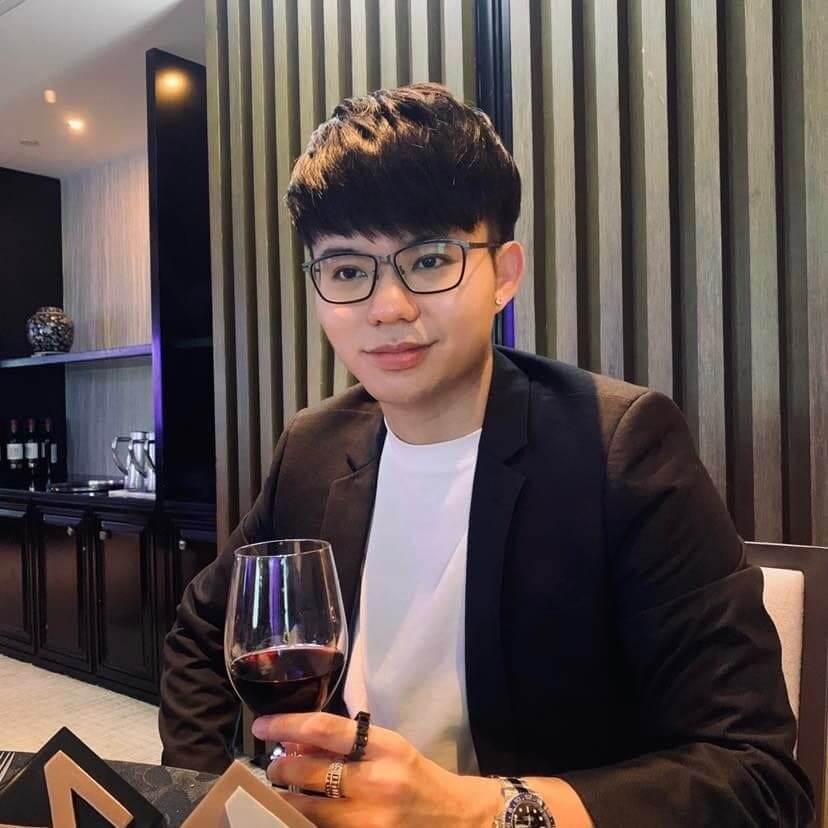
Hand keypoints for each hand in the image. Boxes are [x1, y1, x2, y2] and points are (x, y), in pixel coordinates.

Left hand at [252, 712, 500, 826]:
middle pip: (310, 772)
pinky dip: (303, 821)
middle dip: (280, 768)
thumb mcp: (390, 749)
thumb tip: (297, 740)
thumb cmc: (418, 779)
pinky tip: (294, 814)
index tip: (262, 725)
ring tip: (277, 791)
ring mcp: (369, 821)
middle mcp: (377, 783)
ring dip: (284, 798)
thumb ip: (348, 744)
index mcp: (386, 748)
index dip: (288, 725)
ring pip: (307, 809)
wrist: (457, 821)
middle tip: (271, 765)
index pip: (326, 730)